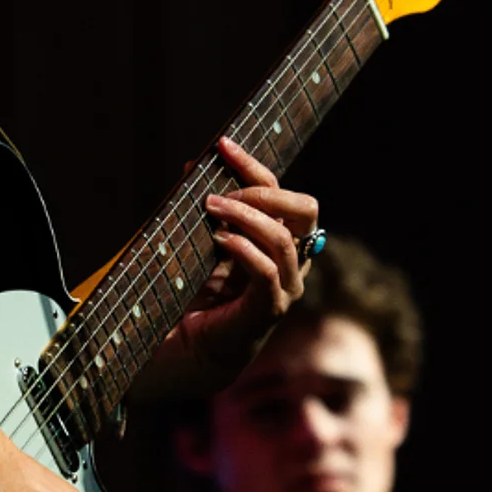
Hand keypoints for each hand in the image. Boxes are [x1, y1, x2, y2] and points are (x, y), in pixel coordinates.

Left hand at [173, 137, 318, 377]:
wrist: (187, 346)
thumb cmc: (196, 292)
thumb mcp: (198, 239)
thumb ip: (203, 206)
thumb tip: (192, 163)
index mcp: (280, 239)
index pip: (283, 193)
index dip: (254, 166)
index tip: (222, 145)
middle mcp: (292, 261)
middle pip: (304, 209)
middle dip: (263, 192)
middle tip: (222, 193)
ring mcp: (285, 287)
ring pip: (283, 238)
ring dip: (246, 216)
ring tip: (211, 208)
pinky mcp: (268, 310)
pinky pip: (268, 272)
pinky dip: (243, 249)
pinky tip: (218, 239)